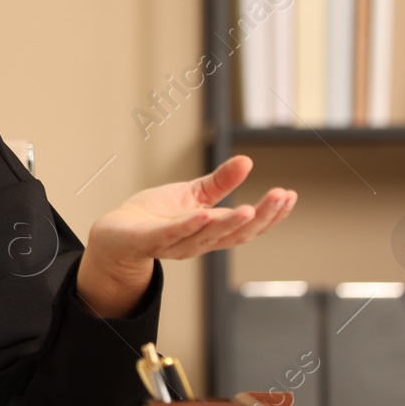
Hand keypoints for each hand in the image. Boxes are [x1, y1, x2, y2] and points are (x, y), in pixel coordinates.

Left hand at [77, 155, 295, 316]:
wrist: (115, 234)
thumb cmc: (155, 216)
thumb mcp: (193, 194)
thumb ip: (219, 182)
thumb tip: (247, 161)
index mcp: (211, 231)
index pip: (247, 227)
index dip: (270, 214)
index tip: (290, 196)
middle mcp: (198, 242)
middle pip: (235, 235)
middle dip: (260, 218)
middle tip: (281, 197)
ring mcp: (174, 244)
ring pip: (207, 237)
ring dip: (229, 224)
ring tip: (249, 208)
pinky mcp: (149, 241)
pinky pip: (171, 235)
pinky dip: (188, 226)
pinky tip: (204, 215)